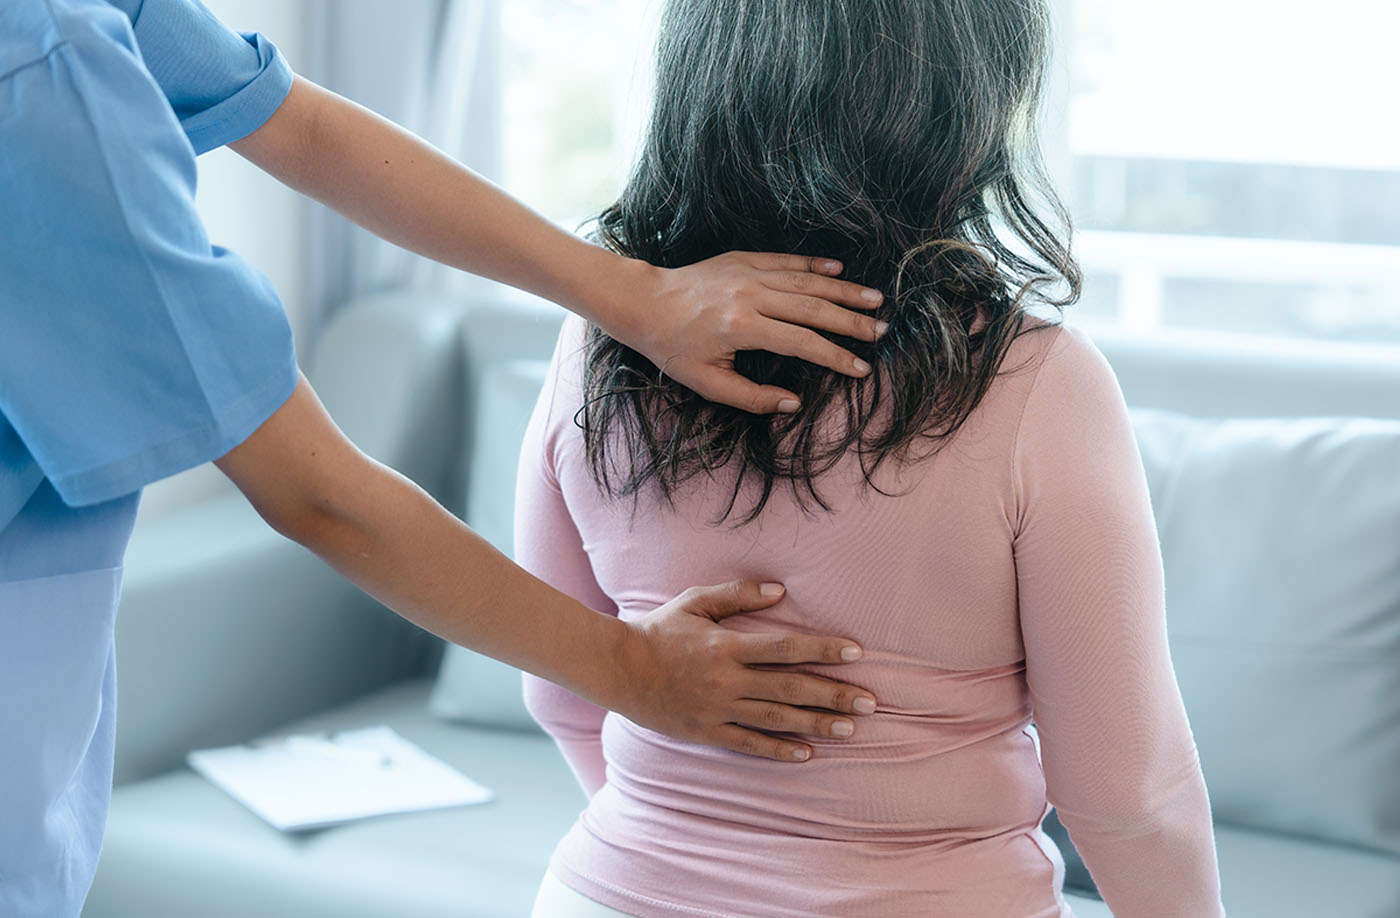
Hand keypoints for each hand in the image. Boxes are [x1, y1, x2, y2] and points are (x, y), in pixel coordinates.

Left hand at [605, 253, 887, 413]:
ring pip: (807, 281)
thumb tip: (792, 404)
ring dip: (844, 290)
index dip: (836, 356)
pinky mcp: (744, 258)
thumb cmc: (674, 349)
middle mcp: (750, 296)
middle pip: (813, 308)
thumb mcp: (707, 383)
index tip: (861, 368)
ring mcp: (748, 272)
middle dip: (851, 321)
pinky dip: (815, 265)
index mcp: (742, 328)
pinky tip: (840, 270)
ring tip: (875, 299)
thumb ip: (751, 397)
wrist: (645, 303)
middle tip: (882, 331)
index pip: (802, 343)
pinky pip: (787, 260)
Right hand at [613, 580, 877, 761]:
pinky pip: (749, 743)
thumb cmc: (658, 630)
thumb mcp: (694, 602)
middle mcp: (727, 680)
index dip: (822, 649)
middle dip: (833, 694)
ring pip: (776, 718)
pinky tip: (807, 753)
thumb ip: (737, 595)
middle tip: (870, 702)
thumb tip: (780, 591)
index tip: (855, 652)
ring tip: (850, 728)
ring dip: (816, 723)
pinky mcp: (707, 731)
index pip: (785, 647)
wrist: (617, 668)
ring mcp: (718, 709)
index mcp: (727, 645)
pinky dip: (779, 750)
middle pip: (790, 687)